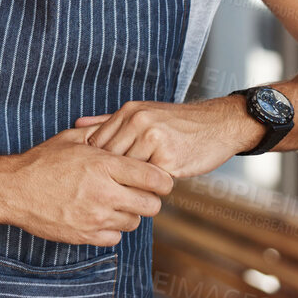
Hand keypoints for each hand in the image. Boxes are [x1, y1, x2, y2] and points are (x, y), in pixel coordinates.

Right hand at [0, 126, 173, 246]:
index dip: (161, 180)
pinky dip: (110, 229)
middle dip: (147, 198)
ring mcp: (95, 217)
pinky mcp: (85, 235)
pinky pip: (115, 237)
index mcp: (104, 166)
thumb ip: (102, 134)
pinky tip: (97, 216)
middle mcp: (104, 193)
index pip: (157, 180)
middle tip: (134, 192)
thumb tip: (124, 127)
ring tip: (110, 203)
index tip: (155, 180)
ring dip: (127, 213)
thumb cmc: (41, 162)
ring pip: (134, 222)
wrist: (11, 190)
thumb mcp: (71, 139)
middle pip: (152, 205)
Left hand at [71, 97, 260, 179]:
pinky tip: (152, 183)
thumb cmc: (178, 124)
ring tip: (133, 184)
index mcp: (128, 112)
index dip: (96, 162)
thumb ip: (109, 121)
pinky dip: (148, 184)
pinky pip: (147, 180)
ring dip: (129, 181)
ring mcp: (153, 140)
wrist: (221, 124)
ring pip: (126, 171)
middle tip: (108, 185)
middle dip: (109, 174)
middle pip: (108, 158)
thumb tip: (76, 124)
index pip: (97, 142)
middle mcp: (138, 122)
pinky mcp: (168, 159)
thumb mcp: (143, 114)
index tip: (96, 173)